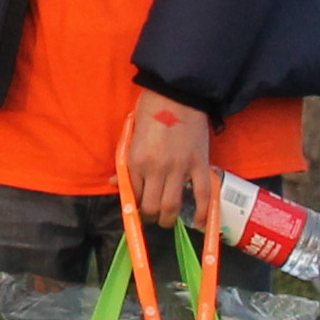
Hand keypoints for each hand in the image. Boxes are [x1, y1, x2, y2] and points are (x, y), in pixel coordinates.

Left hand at [120, 88, 217, 233]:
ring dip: (168, 218)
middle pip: (152, 206)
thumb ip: (125, 162)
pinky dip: (203, 212)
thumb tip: (116, 182)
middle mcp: (157, 169)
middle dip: (150, 217)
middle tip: (152, 217)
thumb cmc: (150, 111)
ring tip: (167, 220)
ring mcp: (180, 169)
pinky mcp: (200, 166)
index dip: (134, 206)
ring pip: (172, 206)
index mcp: (137, 161)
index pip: (133, 195)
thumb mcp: (131, 136)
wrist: (178, 95)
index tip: (137, 208)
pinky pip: (203, 195)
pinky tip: (201, 224)